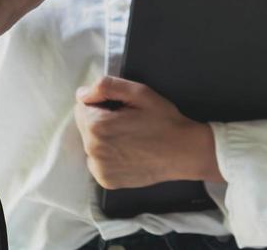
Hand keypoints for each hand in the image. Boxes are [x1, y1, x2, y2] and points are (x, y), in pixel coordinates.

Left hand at [75, 76, 222, 188]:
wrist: (184, 152)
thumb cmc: (164, 120)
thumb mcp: (140, 93)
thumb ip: (107, 86)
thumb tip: (82, 94)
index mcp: (98, 126)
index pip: (82, 107)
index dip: (101, 103)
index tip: (121, 107)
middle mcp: (93, 150)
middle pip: (85, 126)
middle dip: (101, 119)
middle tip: (128, 120)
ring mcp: (99, 169)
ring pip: (91, 144)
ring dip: (103, 138)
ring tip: (129, 136)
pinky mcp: (106, 181)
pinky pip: (97, 162)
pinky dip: (108, 155)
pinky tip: (128, 151)